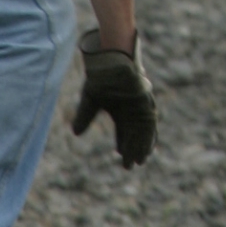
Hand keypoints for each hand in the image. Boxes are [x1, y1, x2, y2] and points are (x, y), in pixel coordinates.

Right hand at [71, 28, 156, 167]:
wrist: (111, 60)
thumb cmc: (100, 76)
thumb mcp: (90, 100)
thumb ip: (85, 116)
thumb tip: (76, 132)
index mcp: (119, 110)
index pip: (123, 132)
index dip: (123, 145)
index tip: (121, 157)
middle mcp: (131, 110)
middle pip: (134, 134)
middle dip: (132, 150)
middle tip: (130, 166)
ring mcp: (140, 106)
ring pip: (143, 132)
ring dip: (142, 146)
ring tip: (140, 161)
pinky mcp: (146, 102)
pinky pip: (149, 124)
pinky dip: (149, 137)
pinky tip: (148, 148)